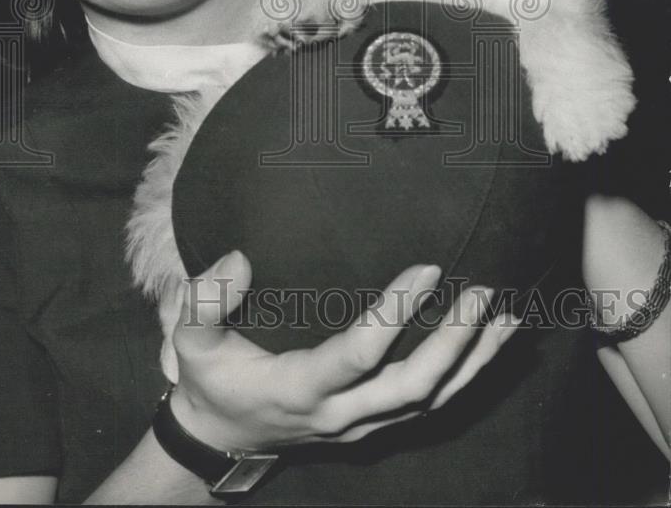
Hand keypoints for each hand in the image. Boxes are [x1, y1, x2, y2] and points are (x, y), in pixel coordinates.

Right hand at [168, 250, 518, 450]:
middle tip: (483, 291)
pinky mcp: (376, 424)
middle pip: (413, 385)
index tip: (427, 269)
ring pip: (433, 402)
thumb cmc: (211, 379)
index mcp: (299, 387)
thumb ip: (203, 299)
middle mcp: (341, 413)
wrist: (221, 437)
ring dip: (473, 361)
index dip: (395, 314)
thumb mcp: (189, 341)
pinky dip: (467, 376)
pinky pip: (432, 407)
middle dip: (454, 341)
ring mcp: (363, 424)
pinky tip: (492, 343)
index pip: (357, 354)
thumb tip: (239, 261)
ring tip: (507, 315)